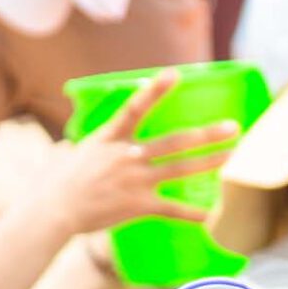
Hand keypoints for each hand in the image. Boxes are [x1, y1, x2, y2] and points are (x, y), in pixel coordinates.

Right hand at [47, 70, 238, 236]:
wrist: (53, 210)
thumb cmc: (63, 180)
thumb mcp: (82, 149)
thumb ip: (106, 140)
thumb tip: (117, 134)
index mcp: (111, 137)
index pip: (135, 107)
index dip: (155, 90)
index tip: (174, 73)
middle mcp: (127, 155)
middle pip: (175, 142)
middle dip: (207, 134)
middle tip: (233, 127)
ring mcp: (135, 180)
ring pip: (180, 169)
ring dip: (209, 162)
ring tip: (231, 155)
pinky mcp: (137, 205)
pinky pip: (171, 208)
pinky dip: (191, 213)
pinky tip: (210, 215)